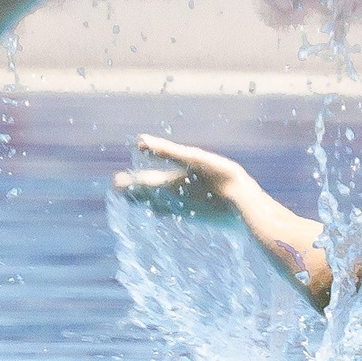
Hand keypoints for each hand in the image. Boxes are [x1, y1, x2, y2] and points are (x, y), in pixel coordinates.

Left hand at [111, 135, 250, 221]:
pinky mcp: (199, 219)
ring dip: (148, 203)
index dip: (129, 182)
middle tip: (121, 191)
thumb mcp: (194, 159)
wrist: (245, 212)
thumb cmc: (221, 179)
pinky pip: (175, 214)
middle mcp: (173, 202)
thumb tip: (139, 141)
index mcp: (169, 186)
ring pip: (161, 208)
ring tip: (142, 201)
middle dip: (135, 194)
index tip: (115, 182)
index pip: (142, 184)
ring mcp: (186, 213)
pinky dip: (165, 209)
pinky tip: (173, 210)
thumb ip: (166, 151)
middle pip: (148, 198)